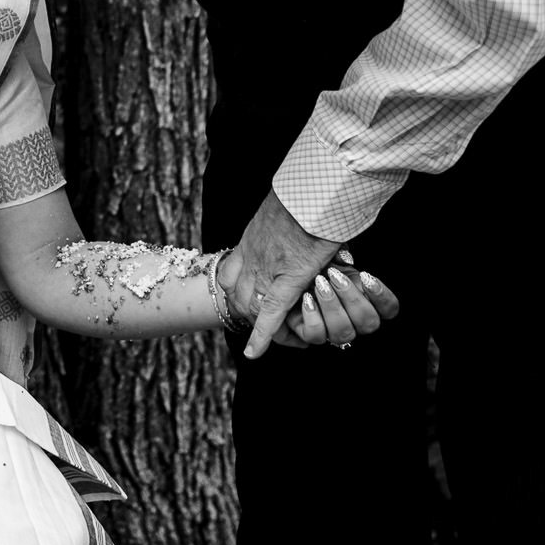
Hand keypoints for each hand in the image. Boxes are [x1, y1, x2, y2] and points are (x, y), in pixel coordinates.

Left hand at [228, 190, 344, 359]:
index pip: (230, 272)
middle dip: (243, 309)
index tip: (236, 296)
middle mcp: (251, 257)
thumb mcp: (284, 211)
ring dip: (256, 322)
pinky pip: (271, 314)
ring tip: (264, 336)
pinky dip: (262, 336)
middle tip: (254, 322)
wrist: (314, 190)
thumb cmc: (306, 196)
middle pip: (236, 293)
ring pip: (251, 305)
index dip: (233, 288)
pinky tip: (254, 354)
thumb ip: (284, 227)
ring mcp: (267, 269)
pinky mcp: (288, 279)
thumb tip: (298, 227)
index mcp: (251, 240)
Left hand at [283, 260, 401, 348]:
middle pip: (369, 322)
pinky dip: (312, 316)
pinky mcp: (311, 334)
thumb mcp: (330, 257)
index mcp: (367, 302)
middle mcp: (355, 321)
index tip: (365, 276)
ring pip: (344, 332)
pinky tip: (307, 298)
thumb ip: (341, 255)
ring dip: (332, 307)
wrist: (287, 276)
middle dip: (352, 298)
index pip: (389, 309)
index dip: (382, 296)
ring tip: (319, 284)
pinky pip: (316, 335)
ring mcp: (334, 331)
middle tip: (334, 276)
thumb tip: (344, 257)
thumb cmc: (314, 265)